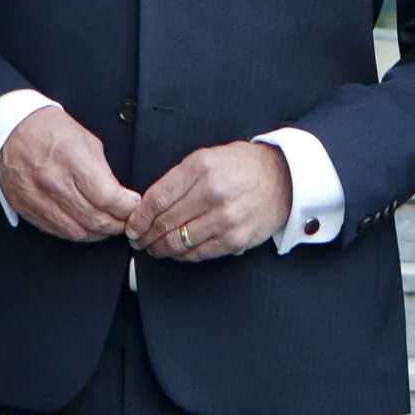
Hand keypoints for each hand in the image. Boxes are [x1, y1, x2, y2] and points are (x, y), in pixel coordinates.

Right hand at [0, 108, 139, 240]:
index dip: (126, 208)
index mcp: (73, 160)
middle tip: (125, 220)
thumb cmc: (50, 130)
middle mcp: (54, 182)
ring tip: (108, 226)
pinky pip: (56, 231)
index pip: (108, 198)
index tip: (132, 206)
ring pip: (76, 231)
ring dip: (97, 233)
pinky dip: (75, 233)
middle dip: (116, 224)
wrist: (11, 129)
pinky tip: (85, 227)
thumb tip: (119, 197)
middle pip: (94, 219)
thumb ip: (104, 172)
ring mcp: (37, 198)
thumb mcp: (87, 141)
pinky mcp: (26, 208)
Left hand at [127, 142, 292, 260]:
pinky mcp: (234, 239)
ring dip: (160, 248)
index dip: (139, 217)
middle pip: (165, 222)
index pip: (157, 199)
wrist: (283, 179)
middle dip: (145, 235)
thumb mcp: (207, 158)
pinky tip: (176, 252)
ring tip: (153, 248)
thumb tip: (147, 205)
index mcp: (201, 167)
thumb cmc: (242, 167)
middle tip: (138, 239)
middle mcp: (213, 193)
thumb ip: (179, 179)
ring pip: (178, 242)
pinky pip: (198, 253)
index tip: (131, 224)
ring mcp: (225, 219)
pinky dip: (182, 256)